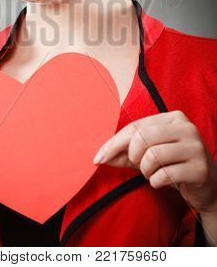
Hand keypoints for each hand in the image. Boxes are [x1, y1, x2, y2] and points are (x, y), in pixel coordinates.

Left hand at [93, 110, 216, 212]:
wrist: (207, 186)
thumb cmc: (173, 166)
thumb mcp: (147, 156)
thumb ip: (124, 154)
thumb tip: (99, 158)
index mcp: (172, 117)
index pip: (136, 126)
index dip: (114, 143)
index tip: (98, 158)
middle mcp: (186, 127)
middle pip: (143, 137)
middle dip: (133, 156)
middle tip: (139, 167)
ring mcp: (195, 146)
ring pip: (153, 155)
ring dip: (146, 171)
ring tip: (152, 174)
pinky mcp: (200, 167)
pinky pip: (165, 175)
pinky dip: (156, 182)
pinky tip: (163, 181)